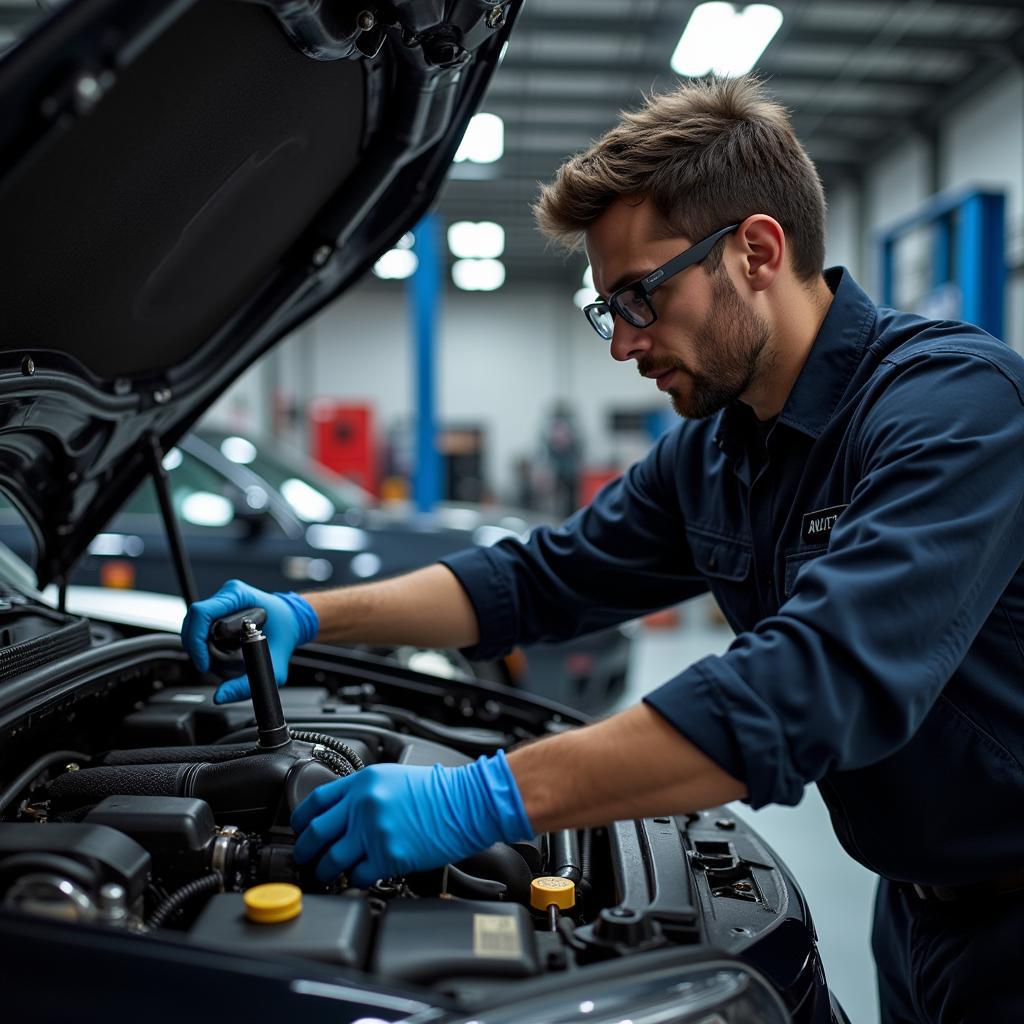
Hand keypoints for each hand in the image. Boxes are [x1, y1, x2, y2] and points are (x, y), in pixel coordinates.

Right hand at [180, 580, 317, 703]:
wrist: (293, 622)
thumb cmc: (285, 635)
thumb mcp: (273, 665)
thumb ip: (246, 685)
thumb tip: (220, 696)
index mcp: (239, 596)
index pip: (202, 613)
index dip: (196, 640)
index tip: (204, 662)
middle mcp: (229, 594)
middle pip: (194, 619)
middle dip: (194, 646)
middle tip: (206, 665)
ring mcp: (223, 599)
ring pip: (194, 622)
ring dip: (196, 644)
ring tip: (209, 660)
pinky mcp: (220, 606)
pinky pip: (200, 623)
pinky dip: (200, 640)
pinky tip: (210, 652)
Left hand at [291, 751, 532, 885]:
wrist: (466, 803)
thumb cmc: (437, 791)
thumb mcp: (392, 778)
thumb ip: (362, 793)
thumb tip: (339, 814)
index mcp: (362, 782)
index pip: (314, 802)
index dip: (300, 821)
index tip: (299, 831)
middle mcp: (363, 805)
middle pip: (314, 834)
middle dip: (304, 852)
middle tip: (305, 860)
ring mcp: (374, 832)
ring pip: (330, 861)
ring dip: (324, 872)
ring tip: (326, 875)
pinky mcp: (388, 856)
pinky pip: (357, 876)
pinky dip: (355, 880)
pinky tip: (360, 876)